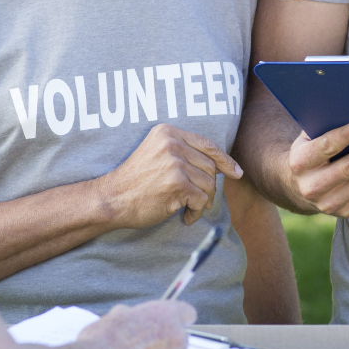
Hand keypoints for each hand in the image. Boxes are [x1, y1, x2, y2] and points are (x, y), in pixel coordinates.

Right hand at [78, 299, 194, 348]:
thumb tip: (130, 317)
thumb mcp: (116, 316)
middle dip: (167, 342)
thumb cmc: (104, 341)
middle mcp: (177, 335)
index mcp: (166, 314)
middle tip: (145, 348)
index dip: (177, 319)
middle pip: (181, 337)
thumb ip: (133, 315)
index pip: (187, 313)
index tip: (171, 324)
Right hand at [98, 124, 241, 228]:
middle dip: (208, 187)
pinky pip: (202, 200)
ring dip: (202, 202)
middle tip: (195, 200)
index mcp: (168, 132)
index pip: (207, 145)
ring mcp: (175, 163)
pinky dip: (196, 212)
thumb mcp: (157, 154)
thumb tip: (222, 167)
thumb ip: (184, 153)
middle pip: (210, 167)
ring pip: (209, 185)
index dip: (225, 160)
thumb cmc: (135, 181)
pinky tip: (184, 216)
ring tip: (187, 208)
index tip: (236, 172)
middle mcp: (173, 144)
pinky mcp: (176, 184)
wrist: (112, 198)